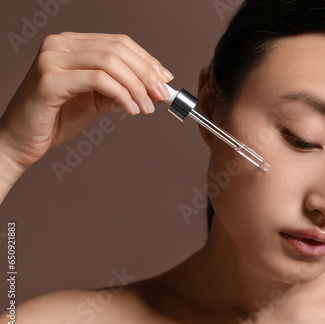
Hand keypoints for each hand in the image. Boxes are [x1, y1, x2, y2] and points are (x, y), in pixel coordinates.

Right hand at [0, 32, 173, 170]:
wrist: (22, 141)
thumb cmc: (56, 119)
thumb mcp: (97, 99)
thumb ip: (122, 88)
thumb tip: (156, 87)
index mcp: (71, 44)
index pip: (118, 43)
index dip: (146, 60)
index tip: (165, 79)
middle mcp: (59, 45)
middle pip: (117, 50)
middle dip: (146, 74)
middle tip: (161, 95)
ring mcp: (52, 59)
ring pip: (110, 63)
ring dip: (136, 87)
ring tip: (147, 107)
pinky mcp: (49, 79)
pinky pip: (98, 80)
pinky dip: (121, 95)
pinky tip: (131, 109)